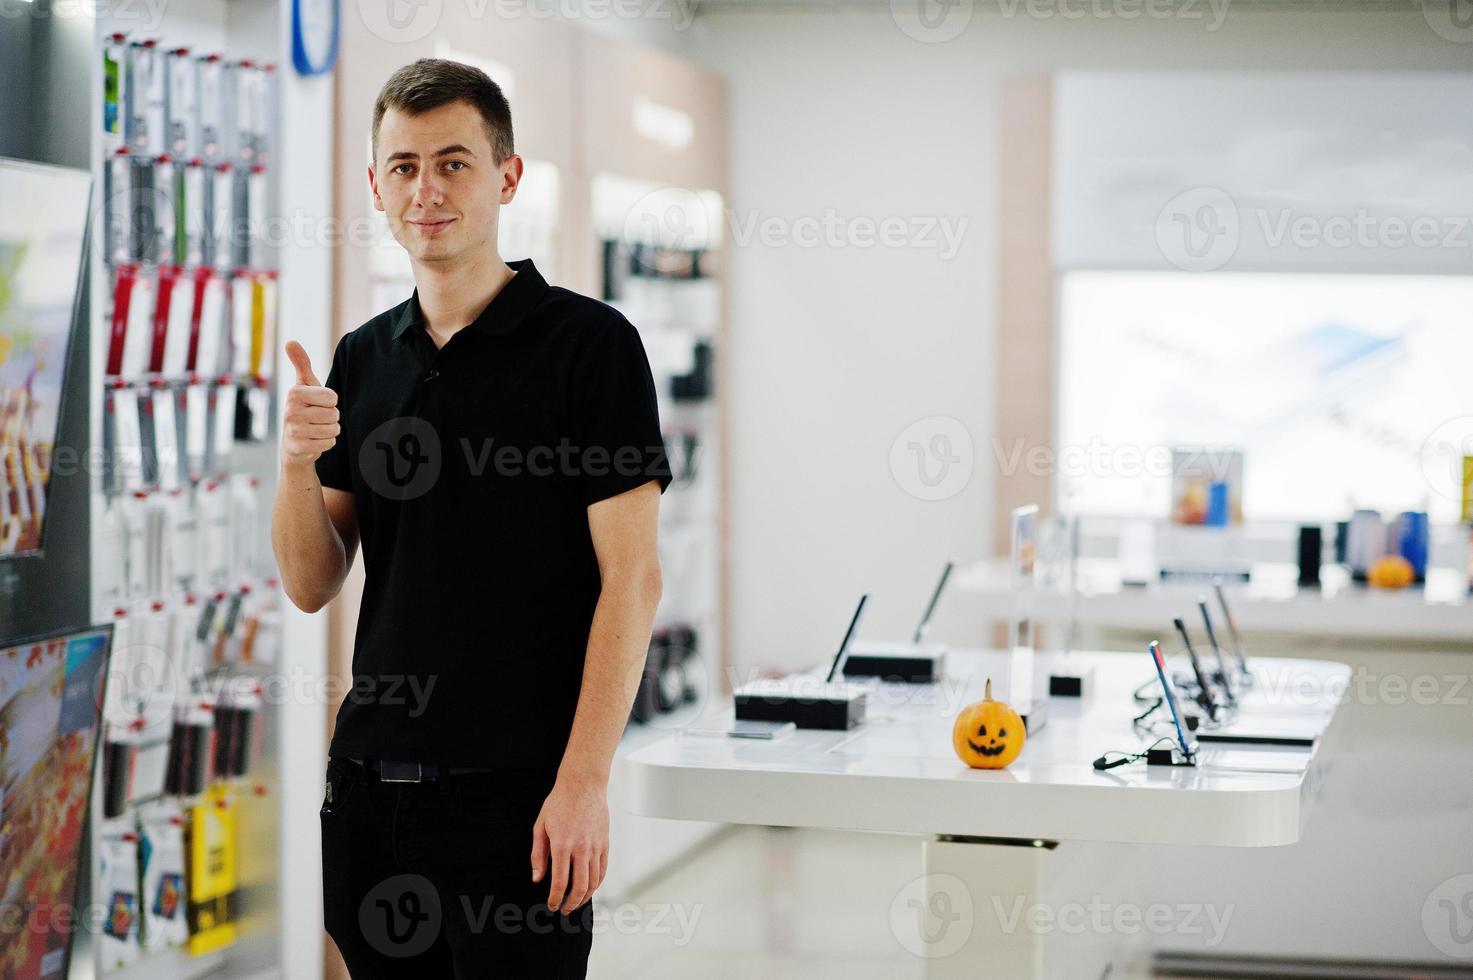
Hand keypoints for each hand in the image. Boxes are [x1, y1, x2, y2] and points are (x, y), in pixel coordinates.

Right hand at [281, 341, 338, 468]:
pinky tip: (314, 441)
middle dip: (330, 417)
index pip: (332, 397)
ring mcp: (294, 430)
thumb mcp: (304, 385)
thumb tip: (290, 341)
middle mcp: (290, 411)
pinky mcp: (299, 447)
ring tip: (315, 429)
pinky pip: (329, 443)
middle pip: (334, 414)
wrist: (293, 445)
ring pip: (334, 429)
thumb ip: (301, 364)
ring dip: (329, 430)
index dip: (330, 402)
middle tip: (316, 419)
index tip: (317, 404)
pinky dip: (326, 443)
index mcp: (294, 393)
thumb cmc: (303, 409)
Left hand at [530, 776, 608, 913]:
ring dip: (584, 897)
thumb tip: (537, 877)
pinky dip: (597, 883)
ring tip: (576, 902)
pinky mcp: (605, 843)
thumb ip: (538, 855)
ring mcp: (595, 846)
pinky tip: (589, 888)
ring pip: (593, 881)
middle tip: (564, 909)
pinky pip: (603, 870)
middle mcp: (581, 848)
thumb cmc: (560, 802)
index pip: (560, 882)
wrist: (583, 785)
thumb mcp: (540, 827)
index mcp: (562, 845)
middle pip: (579, 887)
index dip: (555, 899)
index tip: (551, 905)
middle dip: (571, 904)